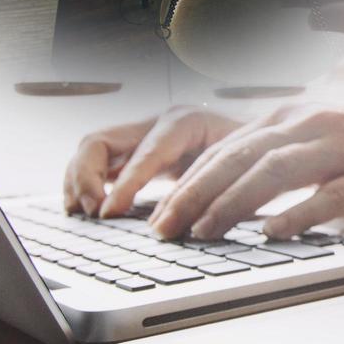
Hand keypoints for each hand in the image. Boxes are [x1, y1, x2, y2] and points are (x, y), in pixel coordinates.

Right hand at [63, 108, 242, 217]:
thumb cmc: (259, 152)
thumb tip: (203, 221)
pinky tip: (83, 209)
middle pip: (100, 141)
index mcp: (185, 121)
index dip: (125, 185)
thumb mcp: (248, 164)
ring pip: (91, 150)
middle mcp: (157, 123)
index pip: (145, 153)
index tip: (108, 212)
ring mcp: (143, 135)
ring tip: (78, 213)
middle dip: (86, 177)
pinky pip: (98, 163)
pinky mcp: (137, 153)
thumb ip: (227, 186)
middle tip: (92, 212)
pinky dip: (86, 184)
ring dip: (78, 181)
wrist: (264, 138)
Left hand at [147, 97, 343, 240]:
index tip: (159, 213)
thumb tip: (222, 181)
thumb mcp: (316, 131)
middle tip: (165, 228)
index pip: (226, 147)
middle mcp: (310, 125)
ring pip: (276, 172)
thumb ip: (273, 149)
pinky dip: (298, 213)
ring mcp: (342, 148)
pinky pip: (330, 194)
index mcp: (292, 115)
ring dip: (234, 203)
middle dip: (196, 194)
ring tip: (206, 231)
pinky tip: (274, 232)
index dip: (188, 181)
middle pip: (240, 157)